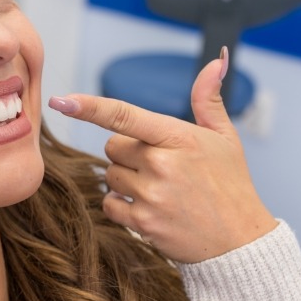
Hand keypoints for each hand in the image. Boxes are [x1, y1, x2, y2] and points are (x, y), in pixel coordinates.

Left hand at [49, 50, 276, 262]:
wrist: (240, 242)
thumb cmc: (230, 184)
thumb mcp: (225, 137)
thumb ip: (208, 99)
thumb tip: (217, 59)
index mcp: (178, 137)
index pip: (123, 116)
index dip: (88, 107)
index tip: (61, 100)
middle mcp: (161, 164)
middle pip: (112, 147)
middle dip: (128, 154)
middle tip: (160, 167)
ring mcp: (151, 195)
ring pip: (110, 175)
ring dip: (125, 180)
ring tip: (159, 189)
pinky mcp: (143, 223)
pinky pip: (109, 203)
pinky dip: (121, 205)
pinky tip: (148, 207)